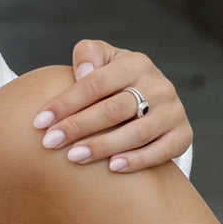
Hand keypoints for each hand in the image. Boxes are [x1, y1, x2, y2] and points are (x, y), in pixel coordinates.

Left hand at [32, 39, 191, 171]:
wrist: (150, 101)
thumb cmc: (113, 82)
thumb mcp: (102, 60)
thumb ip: (88, 55)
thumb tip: (84, 72)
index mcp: (136, 63)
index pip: (95, 83)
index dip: (66, 103)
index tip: (39, 122)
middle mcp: (159, 85)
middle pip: (113, 109)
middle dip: (78, 126)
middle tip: (50, 143)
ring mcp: (173, 111)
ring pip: (136, 132)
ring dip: (103, 146)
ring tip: (74, 157)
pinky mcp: (182, 135)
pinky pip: (162, 151)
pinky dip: (137, 160)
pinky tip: (112, 168)